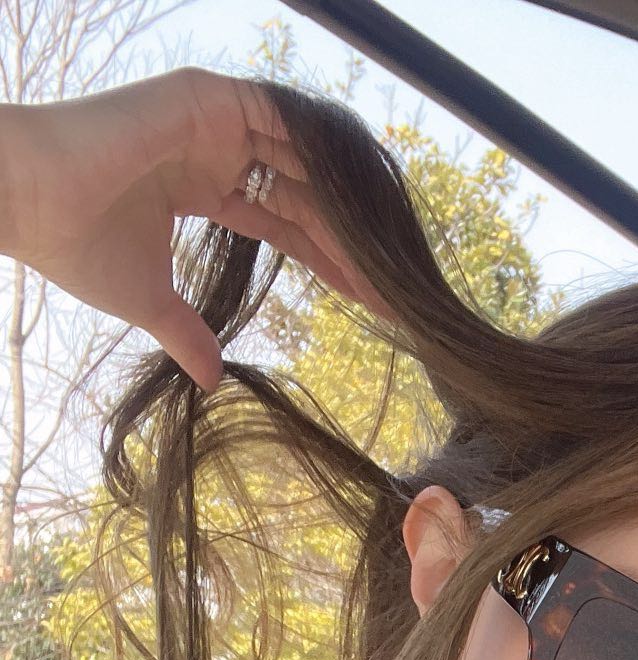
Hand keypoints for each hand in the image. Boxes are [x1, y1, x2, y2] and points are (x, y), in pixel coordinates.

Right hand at [0, 65, 391, 391]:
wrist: (31, 202)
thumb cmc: (77, 245)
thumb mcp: (150, 300)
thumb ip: (187, 333)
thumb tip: (212, 380)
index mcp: (203, 185)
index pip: (286, 221)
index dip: (329, 259)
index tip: (371, 297)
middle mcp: (213, 146)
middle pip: (303, 190)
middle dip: (351, 236)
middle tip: (397, 284)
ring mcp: (211, 118)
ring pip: (299, 156)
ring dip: (344, 200)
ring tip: (388, 250)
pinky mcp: (204, 98)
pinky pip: (280, 117)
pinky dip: (318, 149)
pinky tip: (356, 196)